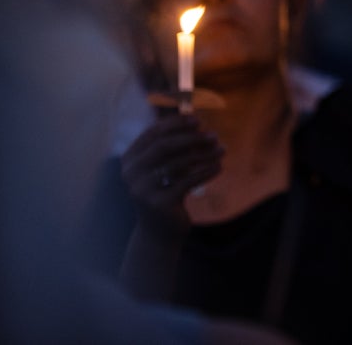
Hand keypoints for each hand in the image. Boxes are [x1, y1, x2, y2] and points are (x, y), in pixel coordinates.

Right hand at [120, 113, 222, 230]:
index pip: (152, 133)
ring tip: (222, 149)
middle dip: (192, 138)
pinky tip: (219, 166)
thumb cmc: (165, 191)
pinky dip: (206, 171)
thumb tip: (196, 120)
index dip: (176, 124)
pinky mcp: (159, 203)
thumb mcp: (165, 167)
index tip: (198, 120)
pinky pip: (188, 181)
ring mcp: (143, 189)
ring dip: (204, 154)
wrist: (158, 232)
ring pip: (179, 163)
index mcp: (130, 160)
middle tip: (214, 136)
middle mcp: (131, 173)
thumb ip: (174, 146)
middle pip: (164, 146)